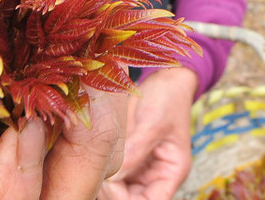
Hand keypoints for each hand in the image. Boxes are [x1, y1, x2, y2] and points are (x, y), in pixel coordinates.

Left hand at [99, 67, 197, 199]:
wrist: (165, 77)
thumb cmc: (168, 98)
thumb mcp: (153, 123)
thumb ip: (135, 151)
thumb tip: (113, 178)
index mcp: (171, 172)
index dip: (127, 199)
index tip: (109, 184)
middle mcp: (156, 175)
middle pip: (131, 198)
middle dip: (113, 192)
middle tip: (96, 175)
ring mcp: (140, 167)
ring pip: (118, 189)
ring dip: (105, 182)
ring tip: (94, 163)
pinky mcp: (126, 156)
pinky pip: (112, 172)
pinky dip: (102, 169)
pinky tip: (93, 156)